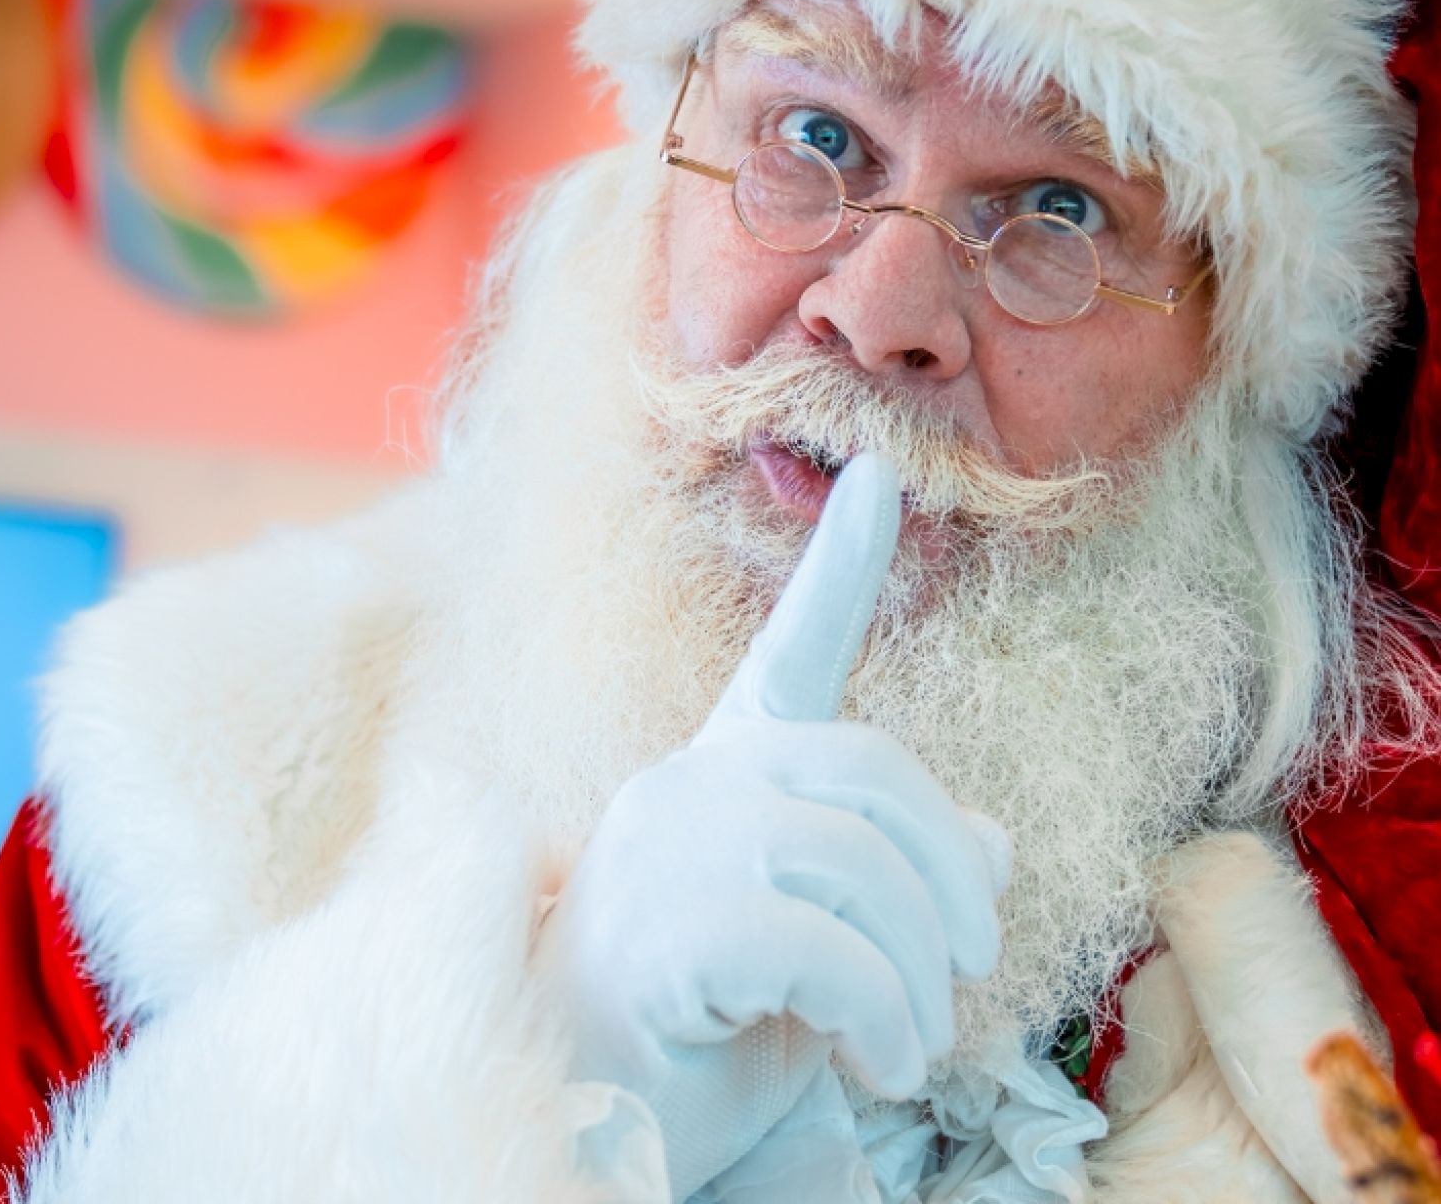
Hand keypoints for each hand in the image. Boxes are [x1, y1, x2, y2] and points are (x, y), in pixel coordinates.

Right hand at [535, 453, 1010, 1199]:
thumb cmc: (715, 1023)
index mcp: (728, 771)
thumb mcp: (829, 946)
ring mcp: (670, 847)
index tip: (877, 475)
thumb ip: (894, 881)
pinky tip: (878, 1067)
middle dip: (949, 873)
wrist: (601, 1118)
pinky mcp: (663, 927)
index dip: (842, 563)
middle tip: (972, 967)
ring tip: (916, 1046)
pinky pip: (826, 951)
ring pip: (859, 865)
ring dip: (920, 972)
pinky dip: (883, 1018)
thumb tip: (991, 840)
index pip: (792, 650)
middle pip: (872, 773)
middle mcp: (692, 783)